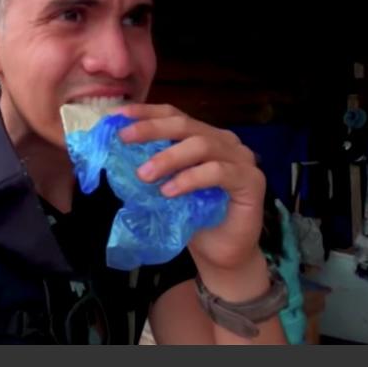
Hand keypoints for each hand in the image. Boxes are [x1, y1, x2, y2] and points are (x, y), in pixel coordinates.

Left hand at [114, 104, 265, 285]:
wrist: (221, 253)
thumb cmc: (192, 218)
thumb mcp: (164, 186)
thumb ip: (151, 165)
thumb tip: (116, 151)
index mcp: (203, 135)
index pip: (173, 115)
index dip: (145, 113)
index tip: (117, 116)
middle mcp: (224, 141)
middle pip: (185, 124)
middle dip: (151, 129)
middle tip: (124, 140)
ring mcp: (241, 158)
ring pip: (201, 145)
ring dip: (168, 158)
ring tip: (143, 175)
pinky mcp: (251, 180)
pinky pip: (218, 172)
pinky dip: (189, 179)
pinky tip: (169, 192)